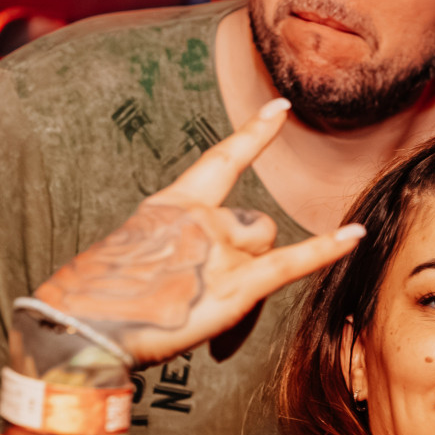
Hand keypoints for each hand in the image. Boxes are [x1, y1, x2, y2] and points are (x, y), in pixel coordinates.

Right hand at [25, 100, 364, 375]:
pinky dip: (326, 249)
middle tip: (203, 294)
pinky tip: (356, 236)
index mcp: (170, 205)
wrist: (78, 325)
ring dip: (249, 278)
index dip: (255, 134)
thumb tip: (196, 271)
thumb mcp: (128, 257)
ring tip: (204, 307)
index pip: (222, 160)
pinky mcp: (233, 285)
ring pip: (265, 250)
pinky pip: (291, 263)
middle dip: (246, 258)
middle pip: (257, 225)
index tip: (280, 108)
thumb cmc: (94, 301)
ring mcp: (218, 248)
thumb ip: (171, 251)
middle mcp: (200, 217)